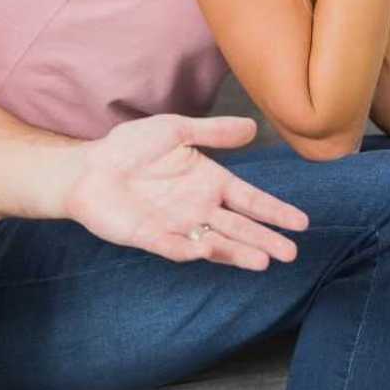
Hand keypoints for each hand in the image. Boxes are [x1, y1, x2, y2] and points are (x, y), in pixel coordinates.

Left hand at [63, 115, 309, 270]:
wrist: (88, 168)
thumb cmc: (129, 147)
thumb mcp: (175, 130)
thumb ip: (213, 132)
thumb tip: (253, 128)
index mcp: (209, 182)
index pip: (249, 200)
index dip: (274, 211)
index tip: (301, 223)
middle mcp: (198, 208)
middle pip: (239, 227)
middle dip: (264, 239)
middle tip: (291, 253)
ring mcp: (176, 225)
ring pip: (215, 243)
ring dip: (237, 252)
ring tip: (262, 261)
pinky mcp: (151, 237)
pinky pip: (174, 247)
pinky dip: (190, 249)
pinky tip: (207, 251)